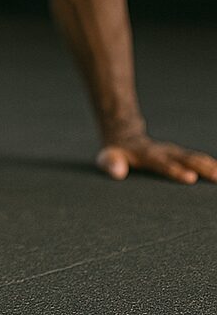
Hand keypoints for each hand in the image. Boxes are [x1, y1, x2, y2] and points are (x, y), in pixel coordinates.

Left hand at [97, 135, 216, 183]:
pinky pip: (198, 159)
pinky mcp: (180, 155)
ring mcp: (174, 152)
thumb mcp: (108, 157)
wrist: (125, 137)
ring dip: (209, 166)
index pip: (161, 162)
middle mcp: (163, 151)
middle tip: (216, 176)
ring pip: (194, 157)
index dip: (174, 169)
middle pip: (183, 158)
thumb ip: (111, 163)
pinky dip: (210, 165)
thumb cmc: (116, 153)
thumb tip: (117, 172)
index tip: (189, 177)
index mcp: (146, 153)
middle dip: (200, 167)